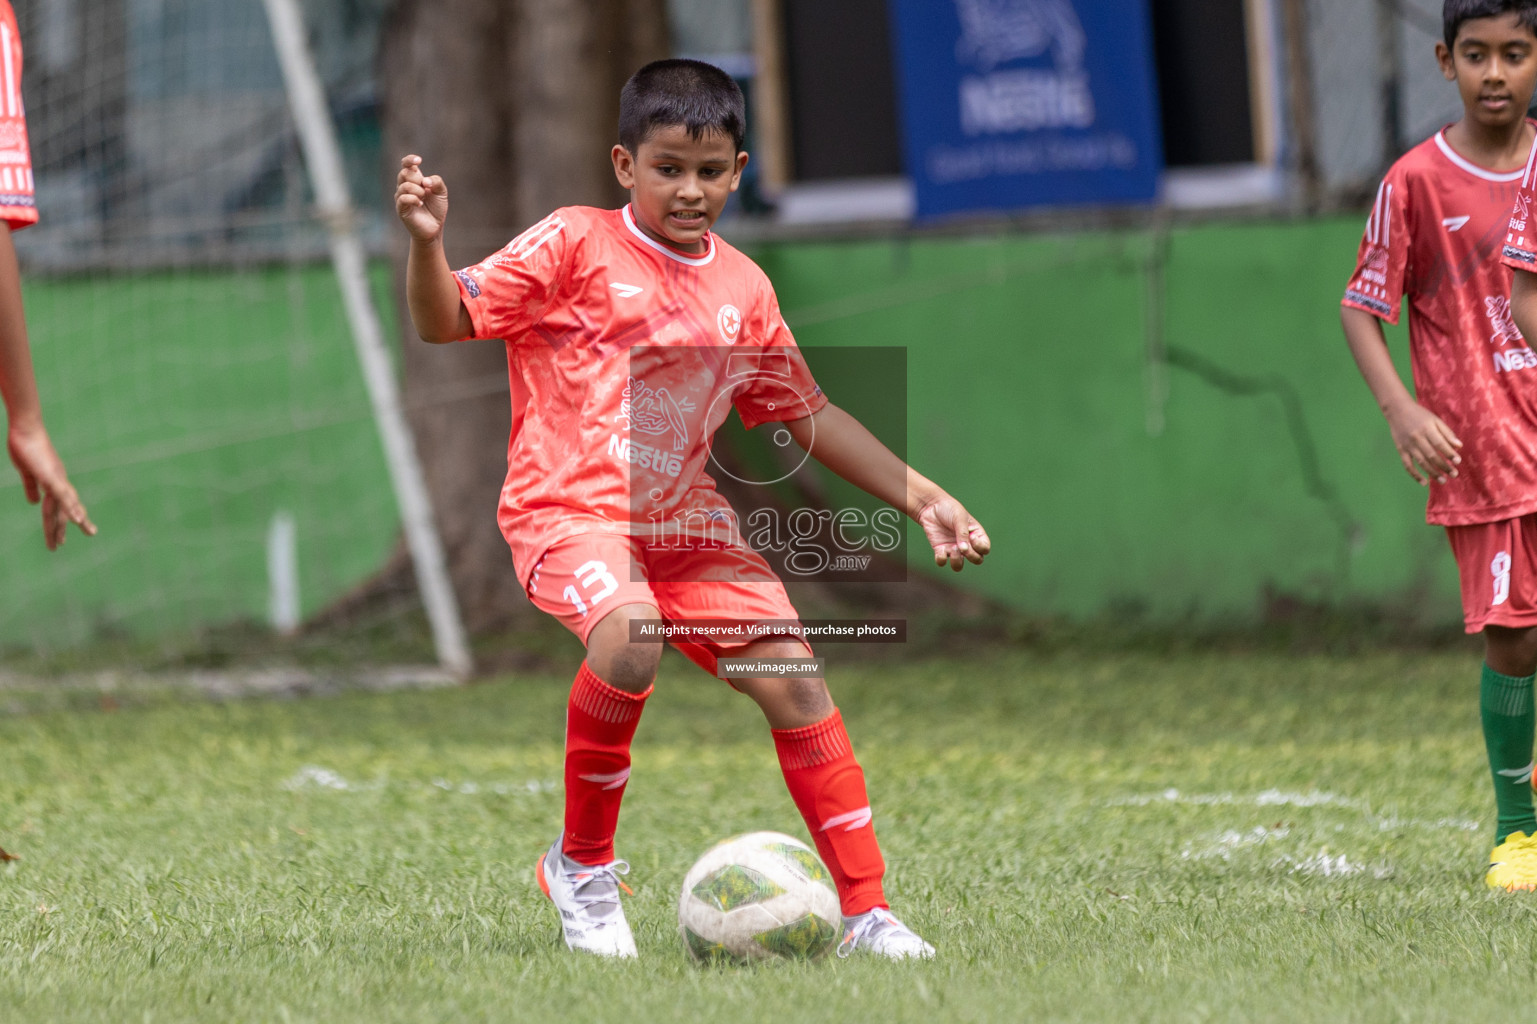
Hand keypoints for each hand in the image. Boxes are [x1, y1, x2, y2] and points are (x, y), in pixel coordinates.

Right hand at [7, 420, 93, 549]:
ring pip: (67, 505)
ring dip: (76, 519)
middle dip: (69, 525)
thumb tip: (33, 502)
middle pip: (64, 509)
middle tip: (85, 537)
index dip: (59, 522)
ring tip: (89, 532)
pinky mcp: (51, 476)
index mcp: (52, 483)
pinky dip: (70, 507)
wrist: (25, 429)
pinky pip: (62, 495)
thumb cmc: (25, 446)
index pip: (56, 507)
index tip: (61, 538)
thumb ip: (31, 487)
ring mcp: (57, 479)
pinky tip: (78, 519)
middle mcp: (59, 482)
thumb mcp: (27, 472)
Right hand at [395, 155, 447, 242]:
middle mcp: (405, 186)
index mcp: (414, 179)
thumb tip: (425, 181)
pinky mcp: (400, 208)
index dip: (410, 160)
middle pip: (404, 173)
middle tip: (425, 189)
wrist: (434, 228)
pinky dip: (414, 199)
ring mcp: (401, 197)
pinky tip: (420, 204)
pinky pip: (403, 198)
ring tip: (423, 199)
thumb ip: (437, 182)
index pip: (406, 164)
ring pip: (405, 186)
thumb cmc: (436, 209)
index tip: (419, 160)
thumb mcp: (441, 192)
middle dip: (417, 179)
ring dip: (418, 191)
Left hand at [915, 493, 989, 570]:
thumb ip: (962, 533)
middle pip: (976, 560)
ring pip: (958, 566)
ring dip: (957, 561)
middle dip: (971, 556)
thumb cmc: (949, 508)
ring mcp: (953, 548)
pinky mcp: (940, 549)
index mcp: (976, 534)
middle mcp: (966, 544)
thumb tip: (964, 550)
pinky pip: (942, 562)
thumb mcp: (959, 517)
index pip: (985, 549)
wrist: (931, 506)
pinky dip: (941, 559)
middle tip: (962, 547)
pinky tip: (941, 550)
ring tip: (952, 549)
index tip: (971, 536)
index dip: (980, 547)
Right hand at [1385, 400, 1461, 484]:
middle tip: (1454, 474)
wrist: (1397, 410)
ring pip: (1421, 462)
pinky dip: (1414, 475)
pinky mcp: (1401, 450)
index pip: (1440, 444)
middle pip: (1431, 455)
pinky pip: (1407, 465)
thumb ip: (1447, 433)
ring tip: (1443, 480)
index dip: (1449, 453)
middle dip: (1444, 466)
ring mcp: (1408, 445)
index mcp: (1427, 429)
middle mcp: (1417, 438)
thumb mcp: (1435, 420)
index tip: (1458, 461)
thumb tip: (1459, 446)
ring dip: (1432, 473)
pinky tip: (1424, 482)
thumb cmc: (1420, 415)